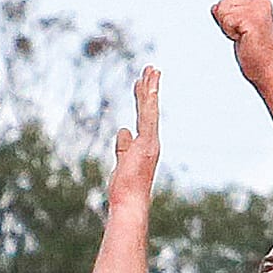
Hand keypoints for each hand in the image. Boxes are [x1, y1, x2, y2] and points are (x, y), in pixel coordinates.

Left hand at [107, 70, 160, 213]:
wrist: (130, 203)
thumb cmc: (125, 189)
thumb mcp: (121, 164)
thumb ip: (123, 147)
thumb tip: (123, 130)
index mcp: (145, 146)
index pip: (144, 118)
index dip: (143, 100)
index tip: (142, 84)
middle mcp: (151, 142)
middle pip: (149, 110)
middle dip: (149, 88)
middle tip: (150, 69)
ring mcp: (151, 143)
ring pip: (150, 110)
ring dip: (151, 89)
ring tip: (151, 70)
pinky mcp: (147, 144)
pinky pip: (148, 117)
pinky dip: (149, 100)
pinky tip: (149, 85)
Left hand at [211, 0, 272, 91]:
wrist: (265, 70)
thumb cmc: (254, 53)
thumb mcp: (238, 29)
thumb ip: (228, 14)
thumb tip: (215, 7)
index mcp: (261, 2)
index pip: (227, 0)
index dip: (227, 19)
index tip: (243, 32)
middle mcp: (261, 3)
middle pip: (223, 3)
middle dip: (226, 23)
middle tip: (243, 36)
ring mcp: (258, 11)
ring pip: (223, 11)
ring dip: (228, 28)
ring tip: (244, 38)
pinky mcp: (252, 20)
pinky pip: (226, 20)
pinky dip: (230, 33)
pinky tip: (243, 39)